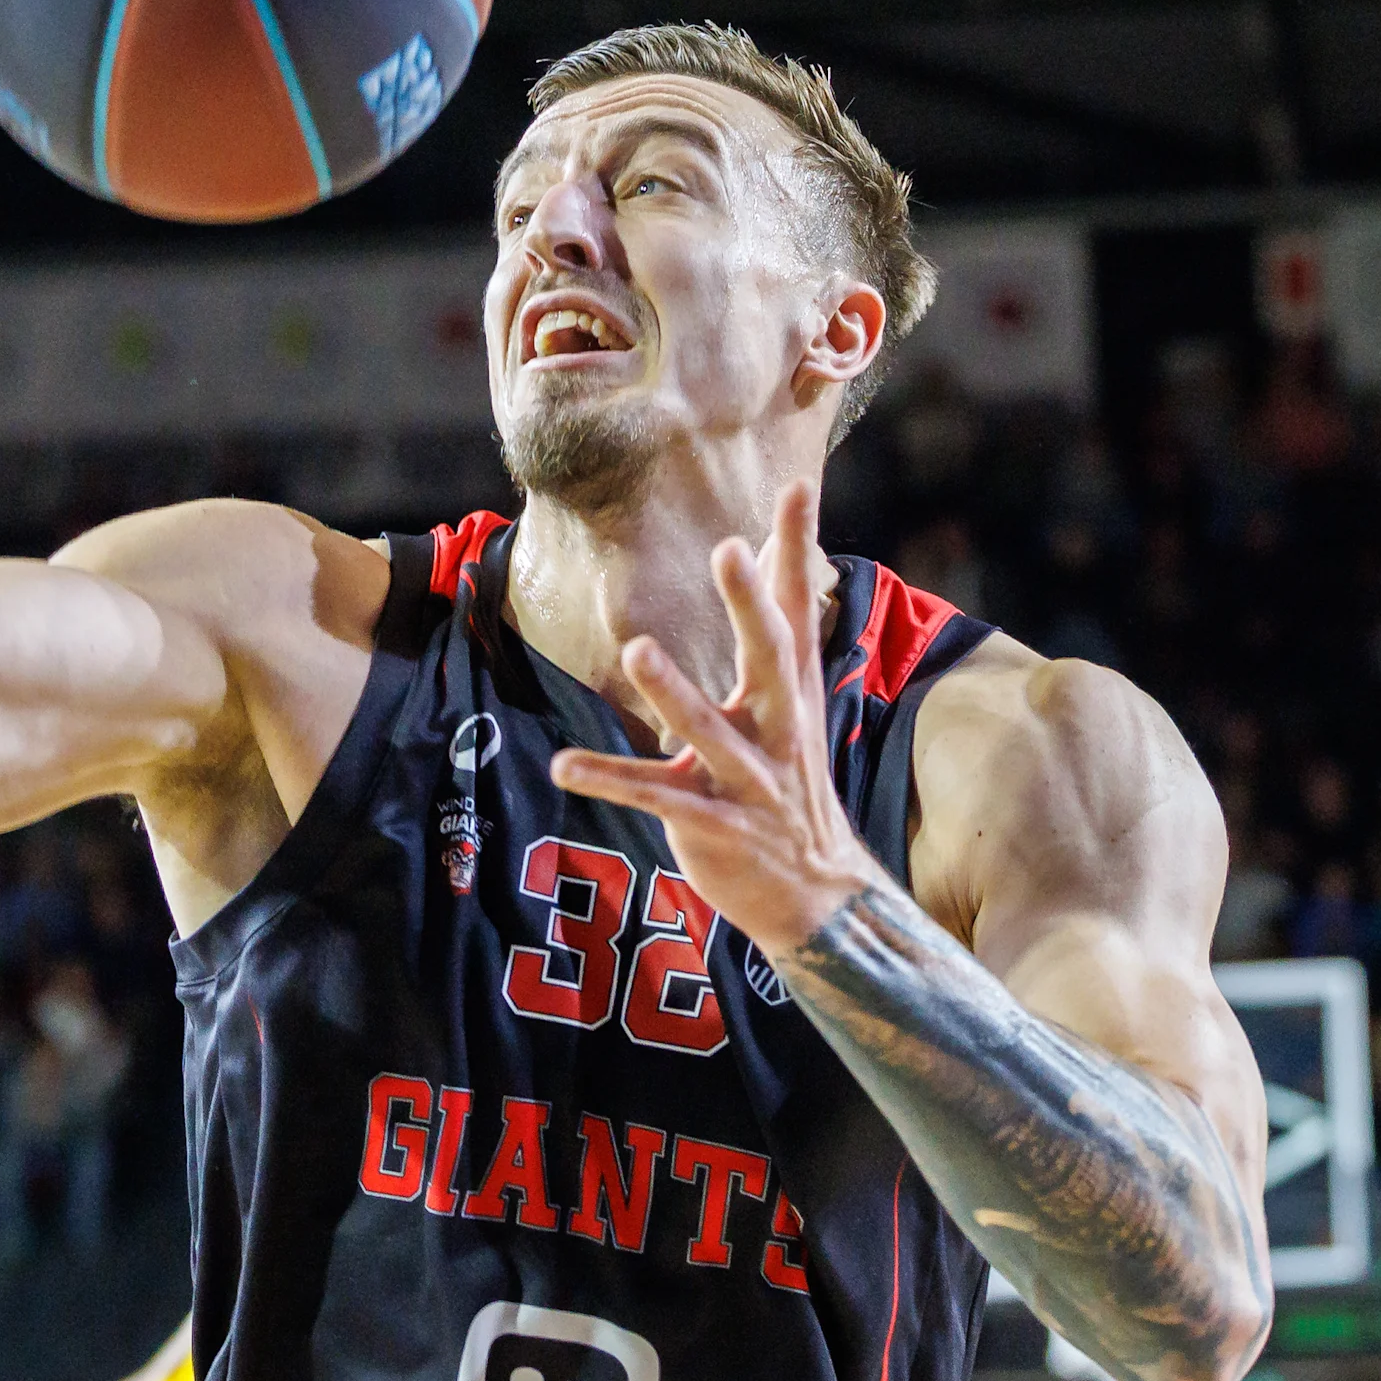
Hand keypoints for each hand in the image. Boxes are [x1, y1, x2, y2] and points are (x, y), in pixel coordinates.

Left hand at [547, 483, 875, 956]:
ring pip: (710, 731)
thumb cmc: (791, 788)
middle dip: (751, 605)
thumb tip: (771, 553)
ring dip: (675, 691)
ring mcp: (749, 781)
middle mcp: (778, 732)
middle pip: (771, 659)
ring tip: (639, 649)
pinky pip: (658, 799)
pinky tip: (563, 765)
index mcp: (792, 698)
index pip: (796, 612)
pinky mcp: (714, 826)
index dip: (795, 550)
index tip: (796, 486)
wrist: (817, 894)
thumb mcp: (792, 711)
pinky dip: (610, 780)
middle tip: (731, 548)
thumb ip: (778, 638)